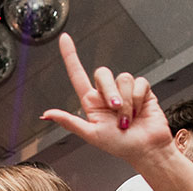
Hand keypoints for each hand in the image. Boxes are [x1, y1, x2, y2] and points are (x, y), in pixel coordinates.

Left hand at [40, 34, 172, 167]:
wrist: (146, 150)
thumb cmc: (120, 146)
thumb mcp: (91, 135)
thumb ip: (70, 122)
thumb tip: (46, 115)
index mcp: (91, 103)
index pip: (78, 75)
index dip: (70, 56)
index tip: (64, 39)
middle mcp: (107, 94)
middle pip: (102, 73)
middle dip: (109, 91)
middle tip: (115, 109)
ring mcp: (124, 91)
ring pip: (122, 78)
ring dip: (126, 101)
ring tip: (128, 119)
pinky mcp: (141, 90)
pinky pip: (138, 82)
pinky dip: (137, 99)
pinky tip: (139, 111)